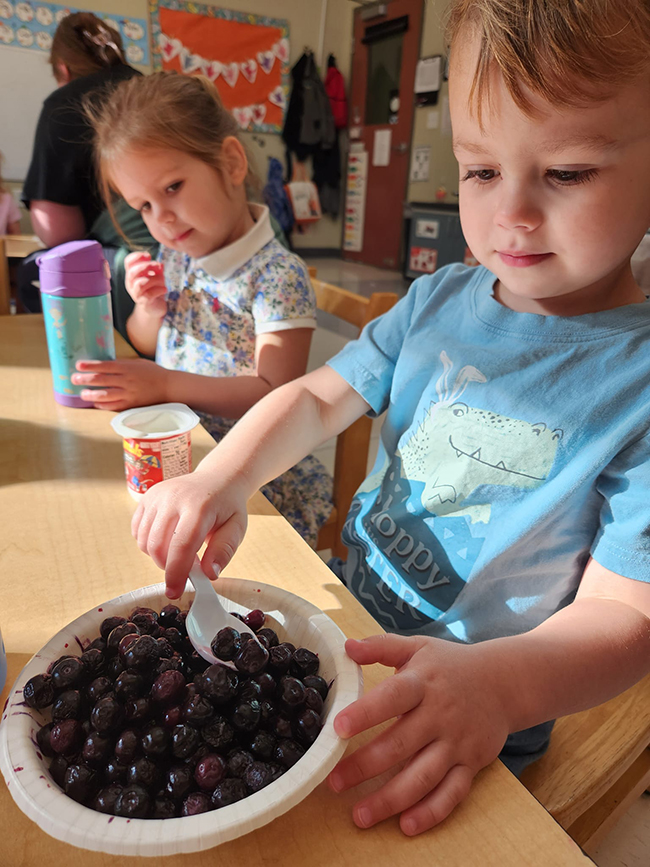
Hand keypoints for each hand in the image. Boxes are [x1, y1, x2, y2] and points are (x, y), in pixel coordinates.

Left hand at [71, 358, 168, 410]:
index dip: (90, 366)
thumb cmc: (152, 372)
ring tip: (82, 394)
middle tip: (74, 379)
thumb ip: (121, 364)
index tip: (78, 365)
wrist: (168, 387)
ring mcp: (128, 394)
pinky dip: (103, 405)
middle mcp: (126, 380)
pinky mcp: (131, 404)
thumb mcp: (137, 363)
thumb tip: (103, 364)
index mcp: (127, 368)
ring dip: (91, 395)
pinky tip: (96, 403)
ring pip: (105, 395)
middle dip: (85, 379)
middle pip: (101, 380)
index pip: (104, 366)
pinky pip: (114, 406)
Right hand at [125, 251, 166, 317]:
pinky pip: (149, 294)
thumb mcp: (156, 276)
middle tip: (158, 265)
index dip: (137, 256)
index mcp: (132, 275)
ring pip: (140, 283)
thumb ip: (157, 269)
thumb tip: (160, 264)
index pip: (128, 262)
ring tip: (163, 280)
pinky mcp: (143, 302)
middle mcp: (130, 284)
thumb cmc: (154, 290)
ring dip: (154, 279)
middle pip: (132, 272)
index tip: (148, 255)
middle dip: (146, 266)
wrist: (155, 308)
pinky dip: (159, 290)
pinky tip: (164, 289)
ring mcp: (135, 294)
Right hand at [131, 469, 248, 597]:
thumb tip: (209, 574)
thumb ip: (224, 551)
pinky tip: (167, 539)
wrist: (217, 479)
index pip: (182, 546)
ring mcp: (157, 496)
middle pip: (158, 546)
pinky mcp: (146, 497)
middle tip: (187, 566)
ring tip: (180, 550)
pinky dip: (148, 544)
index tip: (174, 592)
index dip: (176, 573)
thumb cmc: (227, 506)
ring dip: (158, 556)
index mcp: (200, 506)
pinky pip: (137, 531)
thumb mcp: (237, 528)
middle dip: (168, 566)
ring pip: (144, 541)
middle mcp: (174, 498)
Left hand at [328, 634, 510, 835]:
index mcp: (422, 683)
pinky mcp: (471, 763)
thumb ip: (381, 647)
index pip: (392, 697)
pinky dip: (431, 812)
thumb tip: (346, 647)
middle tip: (335, 781)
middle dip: (365, 766)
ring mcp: (456, 742)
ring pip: (423, 776)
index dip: (366, 713)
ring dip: (390, 799)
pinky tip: (406, 825)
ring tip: (360, 815)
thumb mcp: (417, 647)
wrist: (502, 681)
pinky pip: (452, 793)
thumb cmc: (450, 665)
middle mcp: (439, 714)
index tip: (338, 727)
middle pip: (400, 744)